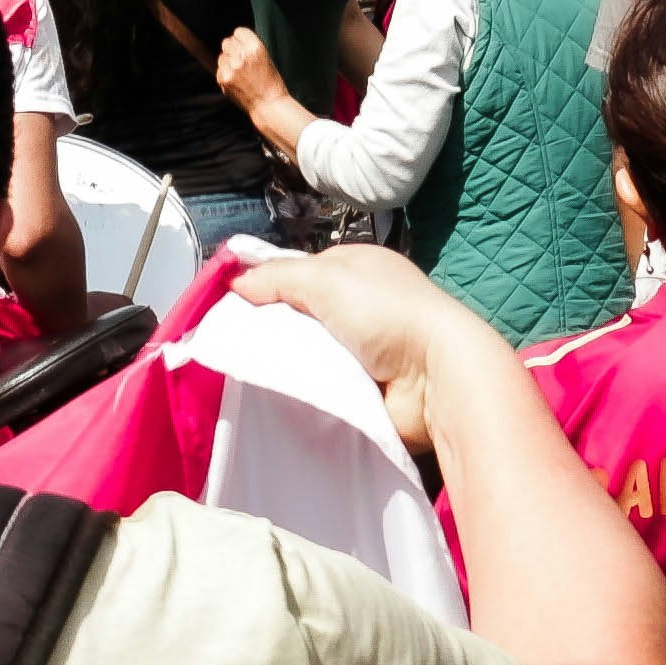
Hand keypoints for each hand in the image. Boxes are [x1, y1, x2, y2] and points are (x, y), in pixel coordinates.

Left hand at [212, 27, 282, 110]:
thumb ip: (250, 48)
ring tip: (239, 73)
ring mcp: (231, 67)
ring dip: (228, 62)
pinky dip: (225, 74)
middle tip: (239, 60)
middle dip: (232, 50)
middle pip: (227, 42)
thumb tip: (234, 42)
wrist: (269, 104)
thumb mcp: (266, 58)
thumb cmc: (271, 83)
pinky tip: (236, 81)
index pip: (238, 32)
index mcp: (255, 47)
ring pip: (221, 56)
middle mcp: (242, 55)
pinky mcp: (224, 79)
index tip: (242, 46)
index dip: (240, 39)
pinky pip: (219, 70)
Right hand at [230, 240, 487, 456]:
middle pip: (302, 314)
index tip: (231, 304)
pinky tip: (279, 395)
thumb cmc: (386, 312)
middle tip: (233, 344)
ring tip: (248, 373)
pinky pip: (321, 386)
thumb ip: (278, 276)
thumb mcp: (326, 278)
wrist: (435, 376)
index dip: (269, 284)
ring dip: (287, 361)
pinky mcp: (364, 388)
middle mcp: (363, 305)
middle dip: (274, 327)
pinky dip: (305, 389)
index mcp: (358, 269)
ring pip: (308, 352)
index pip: (302, 271)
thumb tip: (235, 282)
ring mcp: (365, 349)